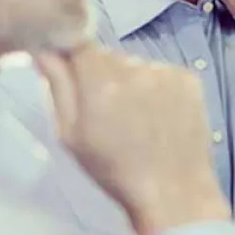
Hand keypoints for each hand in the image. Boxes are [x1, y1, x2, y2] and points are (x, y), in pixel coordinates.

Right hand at [34, 43, 230, 234]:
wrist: (173, 191)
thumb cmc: (114, 170)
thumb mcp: (71, 135)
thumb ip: (57, 87)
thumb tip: (44, 51)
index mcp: (100, 81)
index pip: (77, 43)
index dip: (72, 56)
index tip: (72, 75)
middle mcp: (134, 68)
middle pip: (107, 56)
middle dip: (101, 74)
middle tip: (106, 110)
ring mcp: (165, 71)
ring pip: (135, 65)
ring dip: (130, 81)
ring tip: (136, 118)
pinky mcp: (189, 78)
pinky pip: (161, 72)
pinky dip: (156, 87)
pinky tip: (158, 115)